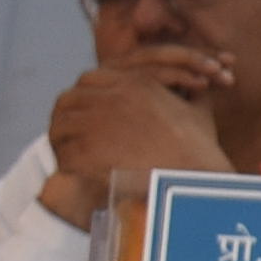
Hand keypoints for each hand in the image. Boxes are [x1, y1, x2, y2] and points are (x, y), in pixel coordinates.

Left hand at [36, 65, 224, 228]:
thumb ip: (193, 97)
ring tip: (68, 156)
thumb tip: (199, 90)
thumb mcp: (199, 114)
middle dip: (66, 117)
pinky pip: (63, 154)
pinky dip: (65, 163)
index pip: (89, 80)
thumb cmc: (200, 152)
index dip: (83, 96)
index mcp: (134, 84)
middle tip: (69, 135)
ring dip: (61, 141)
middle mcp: (111, 98)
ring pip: (60, 127)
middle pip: (68, 100)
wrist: (193, 180)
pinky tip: (73, 172)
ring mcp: (96, 123)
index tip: (84, 113)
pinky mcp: (87, 151)